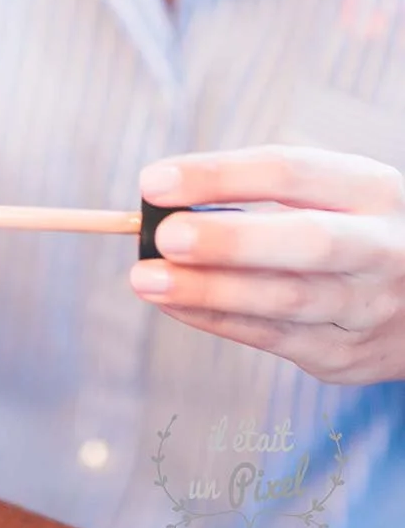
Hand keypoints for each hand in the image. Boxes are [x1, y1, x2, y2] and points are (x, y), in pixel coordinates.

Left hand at [129, 145, 404, 384]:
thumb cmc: (350, 232)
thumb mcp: (331, 195)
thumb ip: (258, 193)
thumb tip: (165, 203)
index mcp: (372, 190)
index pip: (291, 173)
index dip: (219, 176)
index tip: (153, 182)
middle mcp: (384, 248)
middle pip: (307, 242)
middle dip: (230, 240)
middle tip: (165, 236)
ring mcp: (371, 307)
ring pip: (287, 300)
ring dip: (208, 290)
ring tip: (146, 278)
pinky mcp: (347, 355)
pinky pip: (271, 338)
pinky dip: (214, 319)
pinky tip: (171, 302)